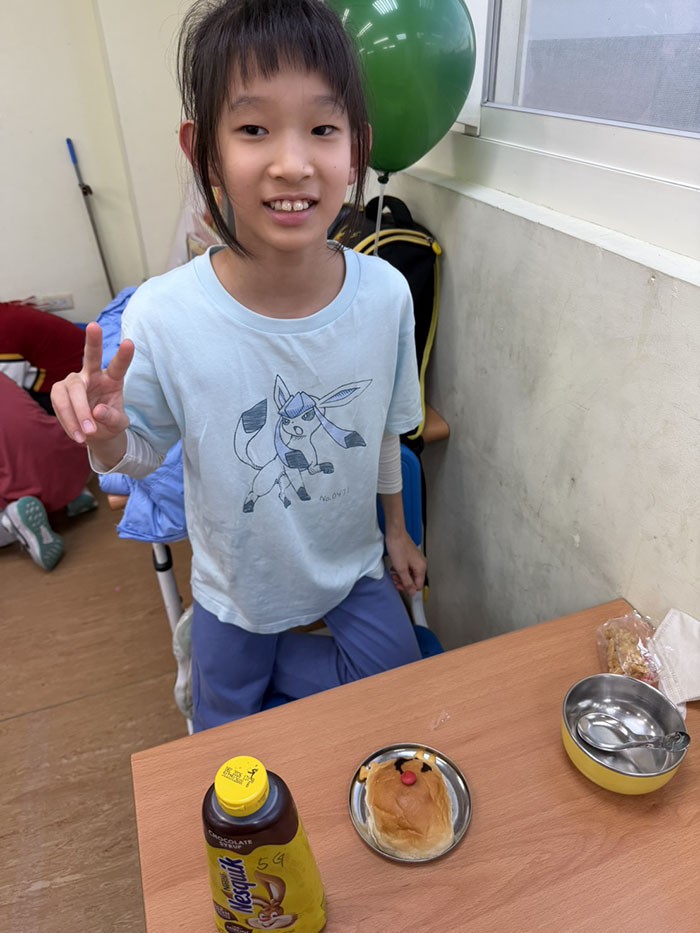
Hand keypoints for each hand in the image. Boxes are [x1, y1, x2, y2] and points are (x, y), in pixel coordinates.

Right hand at [51, 322, 134, 461]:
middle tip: (94, 325)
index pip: (118, 366)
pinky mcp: (60, 392)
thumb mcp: (118, 425)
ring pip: (73, 389)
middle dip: (92, 341)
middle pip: (90, 357)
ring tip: (89, 433)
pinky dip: (69, 421)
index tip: (130, 342)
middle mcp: (93, 375)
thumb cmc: (108, 422)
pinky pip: (60, 404)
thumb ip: (112, 418)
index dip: (124, 355)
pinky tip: (79, 435)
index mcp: (112, 380)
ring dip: (79, 412)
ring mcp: (75, 382)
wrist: (92, 433)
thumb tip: (97, 411)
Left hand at [385, 528, 426, 597]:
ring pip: (409, 574)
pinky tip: (394, 568)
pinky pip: (407, 567)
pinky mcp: (410, 556)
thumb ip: (407, 582)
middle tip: (394, 580)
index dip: (409, 588)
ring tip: (393, 573)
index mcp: (421, 568)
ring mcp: (416, 560)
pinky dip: (400, 569)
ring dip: (401, 576)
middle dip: (403, 582)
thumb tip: (413, 593)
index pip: (418, 585)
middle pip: (414, 580)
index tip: (399, 587)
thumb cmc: (398, 548)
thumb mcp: (401, 569)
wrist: (395, 533)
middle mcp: (421, 564)